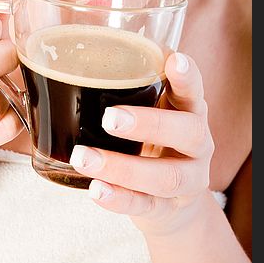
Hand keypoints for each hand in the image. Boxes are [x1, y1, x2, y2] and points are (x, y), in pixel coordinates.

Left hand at [69, 52, 214, 237]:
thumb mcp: (151, 111)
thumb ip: (127, 87)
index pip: (194, 91)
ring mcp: (186, 180)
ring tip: (84, 157)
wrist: (173, 201)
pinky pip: (145, 206)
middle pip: (187, 132)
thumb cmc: (154, 140)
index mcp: (189, 112)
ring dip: (122, 167)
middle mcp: (196, 144)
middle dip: (149, 124)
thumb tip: (68, 54)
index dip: (188, 77)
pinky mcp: (166, 209)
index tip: (175, 59)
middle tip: (109, 118)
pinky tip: (95, 189)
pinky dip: (119, 199)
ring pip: (165, 177)